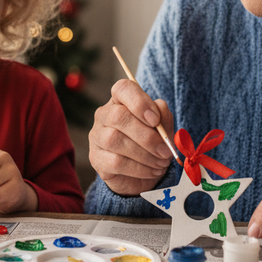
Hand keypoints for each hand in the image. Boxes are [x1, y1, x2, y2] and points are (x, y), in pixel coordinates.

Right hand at [88, 78, 174, 195]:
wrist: (145, 173)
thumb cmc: (153, 144)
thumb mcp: (164, 127)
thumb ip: (163, 116)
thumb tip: (159, 111)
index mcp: (121, 100)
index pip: (123, 88)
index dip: (139, 101)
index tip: (155, 120)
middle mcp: (104, 115)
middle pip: (118, 116)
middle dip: (146, 136)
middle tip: (165, 151)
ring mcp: (97, 136)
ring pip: (115, 140)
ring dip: (144, 154)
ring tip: (161, 163)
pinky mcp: (96, 158)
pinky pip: (116, 162)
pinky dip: (139, 168)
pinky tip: (151, 171)